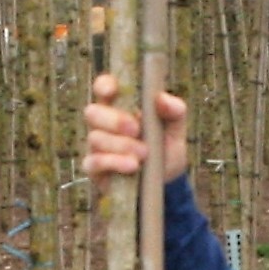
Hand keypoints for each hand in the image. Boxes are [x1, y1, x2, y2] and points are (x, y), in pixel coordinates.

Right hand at [83, 72, 188, 188]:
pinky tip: (132, 167)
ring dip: (121, 145)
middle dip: (114, 120)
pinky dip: (113, 163)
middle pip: (92, 112)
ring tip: (144, 154)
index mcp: (119, 106)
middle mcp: (103, 124)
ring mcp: (96, 146)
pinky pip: (93, 162)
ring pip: (95, 138)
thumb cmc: (166, 150)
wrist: (167, 184)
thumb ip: (174, 111)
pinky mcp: (96, 169)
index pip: (102, 88)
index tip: (113, 90)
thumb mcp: (175, 130)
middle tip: (136, 129)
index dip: (104, 85)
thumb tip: (162, 98)